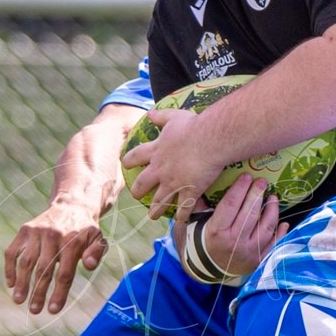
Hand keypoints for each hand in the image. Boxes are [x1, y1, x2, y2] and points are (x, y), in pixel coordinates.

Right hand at [2, 197, 107, 314]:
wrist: (71, 206)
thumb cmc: (85, 231)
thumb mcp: (98, 240)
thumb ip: (96, 253)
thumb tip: (88, 265)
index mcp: (71, 242)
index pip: (64, 273)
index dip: (58, 293)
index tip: (53, 310)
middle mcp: (52, 236)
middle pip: (43, 270)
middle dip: (38, 293)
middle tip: (34, 311)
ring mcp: (36, 232)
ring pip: (25, 262)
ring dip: (21, 283)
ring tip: (18, 301)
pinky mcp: (24, 230)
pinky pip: (12, 252)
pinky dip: (9, 268)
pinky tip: (10, 284)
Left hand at [123, 108, 230, 223]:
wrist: (210, 139)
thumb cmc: (193, 126)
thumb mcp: (174, 116)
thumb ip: (160, 116)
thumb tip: (150, 114)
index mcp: (156, 151)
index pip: (135, 157)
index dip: (128, 161)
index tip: (125, 165)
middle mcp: (160, 170)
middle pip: (143, 184)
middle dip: (138, 192)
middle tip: (137, 196)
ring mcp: (174, 183)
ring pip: (160, 201)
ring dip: (156, 210)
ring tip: (153, 216)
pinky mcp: (189, 191)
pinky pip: (183, 208)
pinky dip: (182, 216)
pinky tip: (181, 221)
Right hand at [174, 175, 283, 279]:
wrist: (206, 271)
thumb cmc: (201, 242)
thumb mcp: (194, 225)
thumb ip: (200, 207)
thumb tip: (206, 183)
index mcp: (217, 231)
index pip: (231, 204)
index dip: (240, 188)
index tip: (247, 176)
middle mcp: (234, 242)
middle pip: (250, 213)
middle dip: (257, 194)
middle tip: (262, 182)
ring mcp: (248, 252)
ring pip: (265, 228)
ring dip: (272, 210)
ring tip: (273, 198)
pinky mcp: (258, 260)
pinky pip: (273, 244)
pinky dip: (280, 232)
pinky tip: (283, 221)